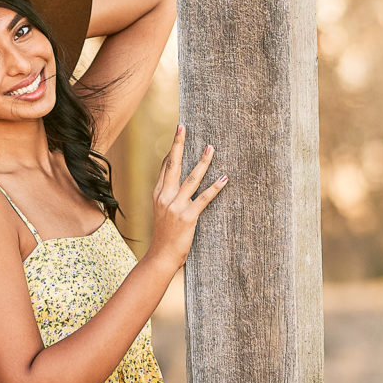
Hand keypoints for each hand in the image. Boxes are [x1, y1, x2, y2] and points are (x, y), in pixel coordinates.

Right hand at [147, 124, 226, 270]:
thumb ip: (167, 197)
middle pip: (172, 165)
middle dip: (178, 144)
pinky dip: (215, 187)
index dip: (172, 150)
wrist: (161, 255)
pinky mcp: (188, 216)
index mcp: (158, 195)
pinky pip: (204, 198)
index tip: (179, 134)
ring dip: (202, 162)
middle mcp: (165, 197)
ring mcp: (176, 206)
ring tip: (211, 148)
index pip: (165, 167)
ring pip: (191, 178)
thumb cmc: (164, 235)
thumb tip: (176, 184)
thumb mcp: (161, 213)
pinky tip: (224, 178)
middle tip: (183, 127)